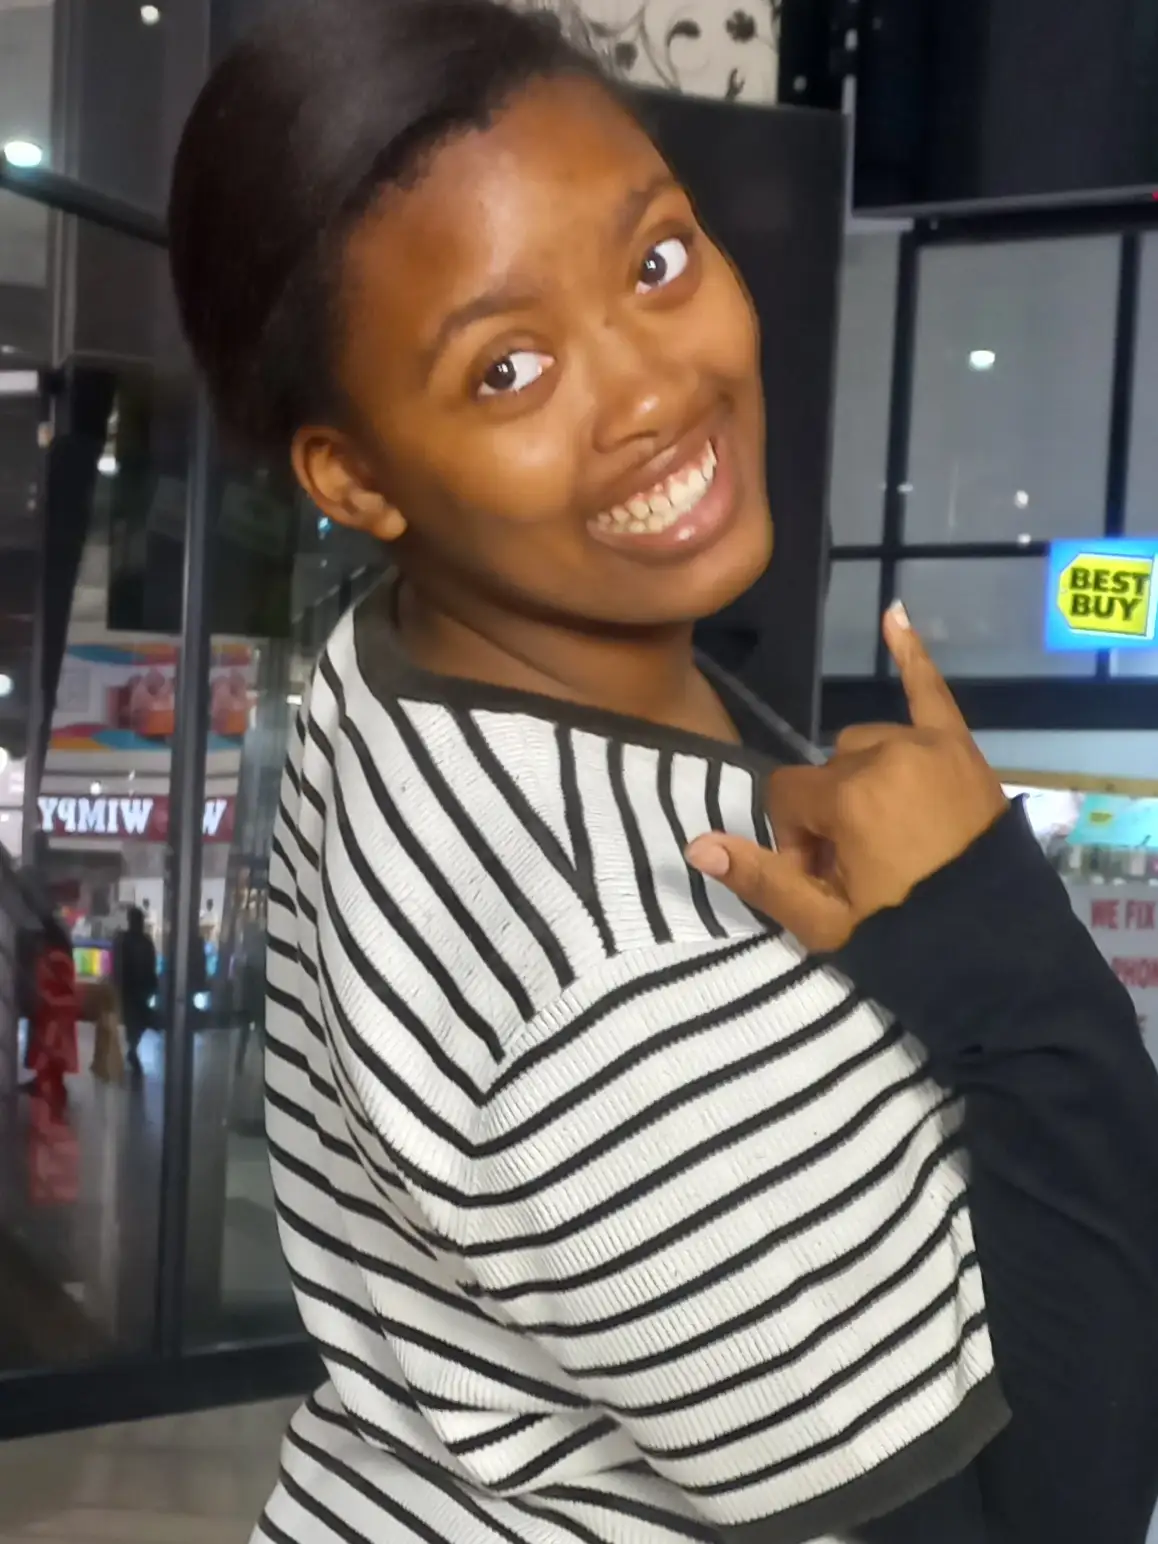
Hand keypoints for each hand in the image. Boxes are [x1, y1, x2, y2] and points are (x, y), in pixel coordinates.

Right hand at [687, 603, 1007, 950]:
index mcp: (849, 796)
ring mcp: (930, 748)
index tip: (825, 881)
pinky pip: (931, 692)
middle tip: (860, 869)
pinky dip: (911, 655)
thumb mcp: (823, 922)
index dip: (795, 841)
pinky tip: (895, 613)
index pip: (787, 796)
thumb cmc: (906, 940)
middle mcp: (887, 756)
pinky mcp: (962, 750)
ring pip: (867, 745)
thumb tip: (695, 845)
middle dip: (829, 813)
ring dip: (863, 778)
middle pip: (828, 771)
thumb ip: (760, 877)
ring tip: (888, 835)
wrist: (1002, 957)